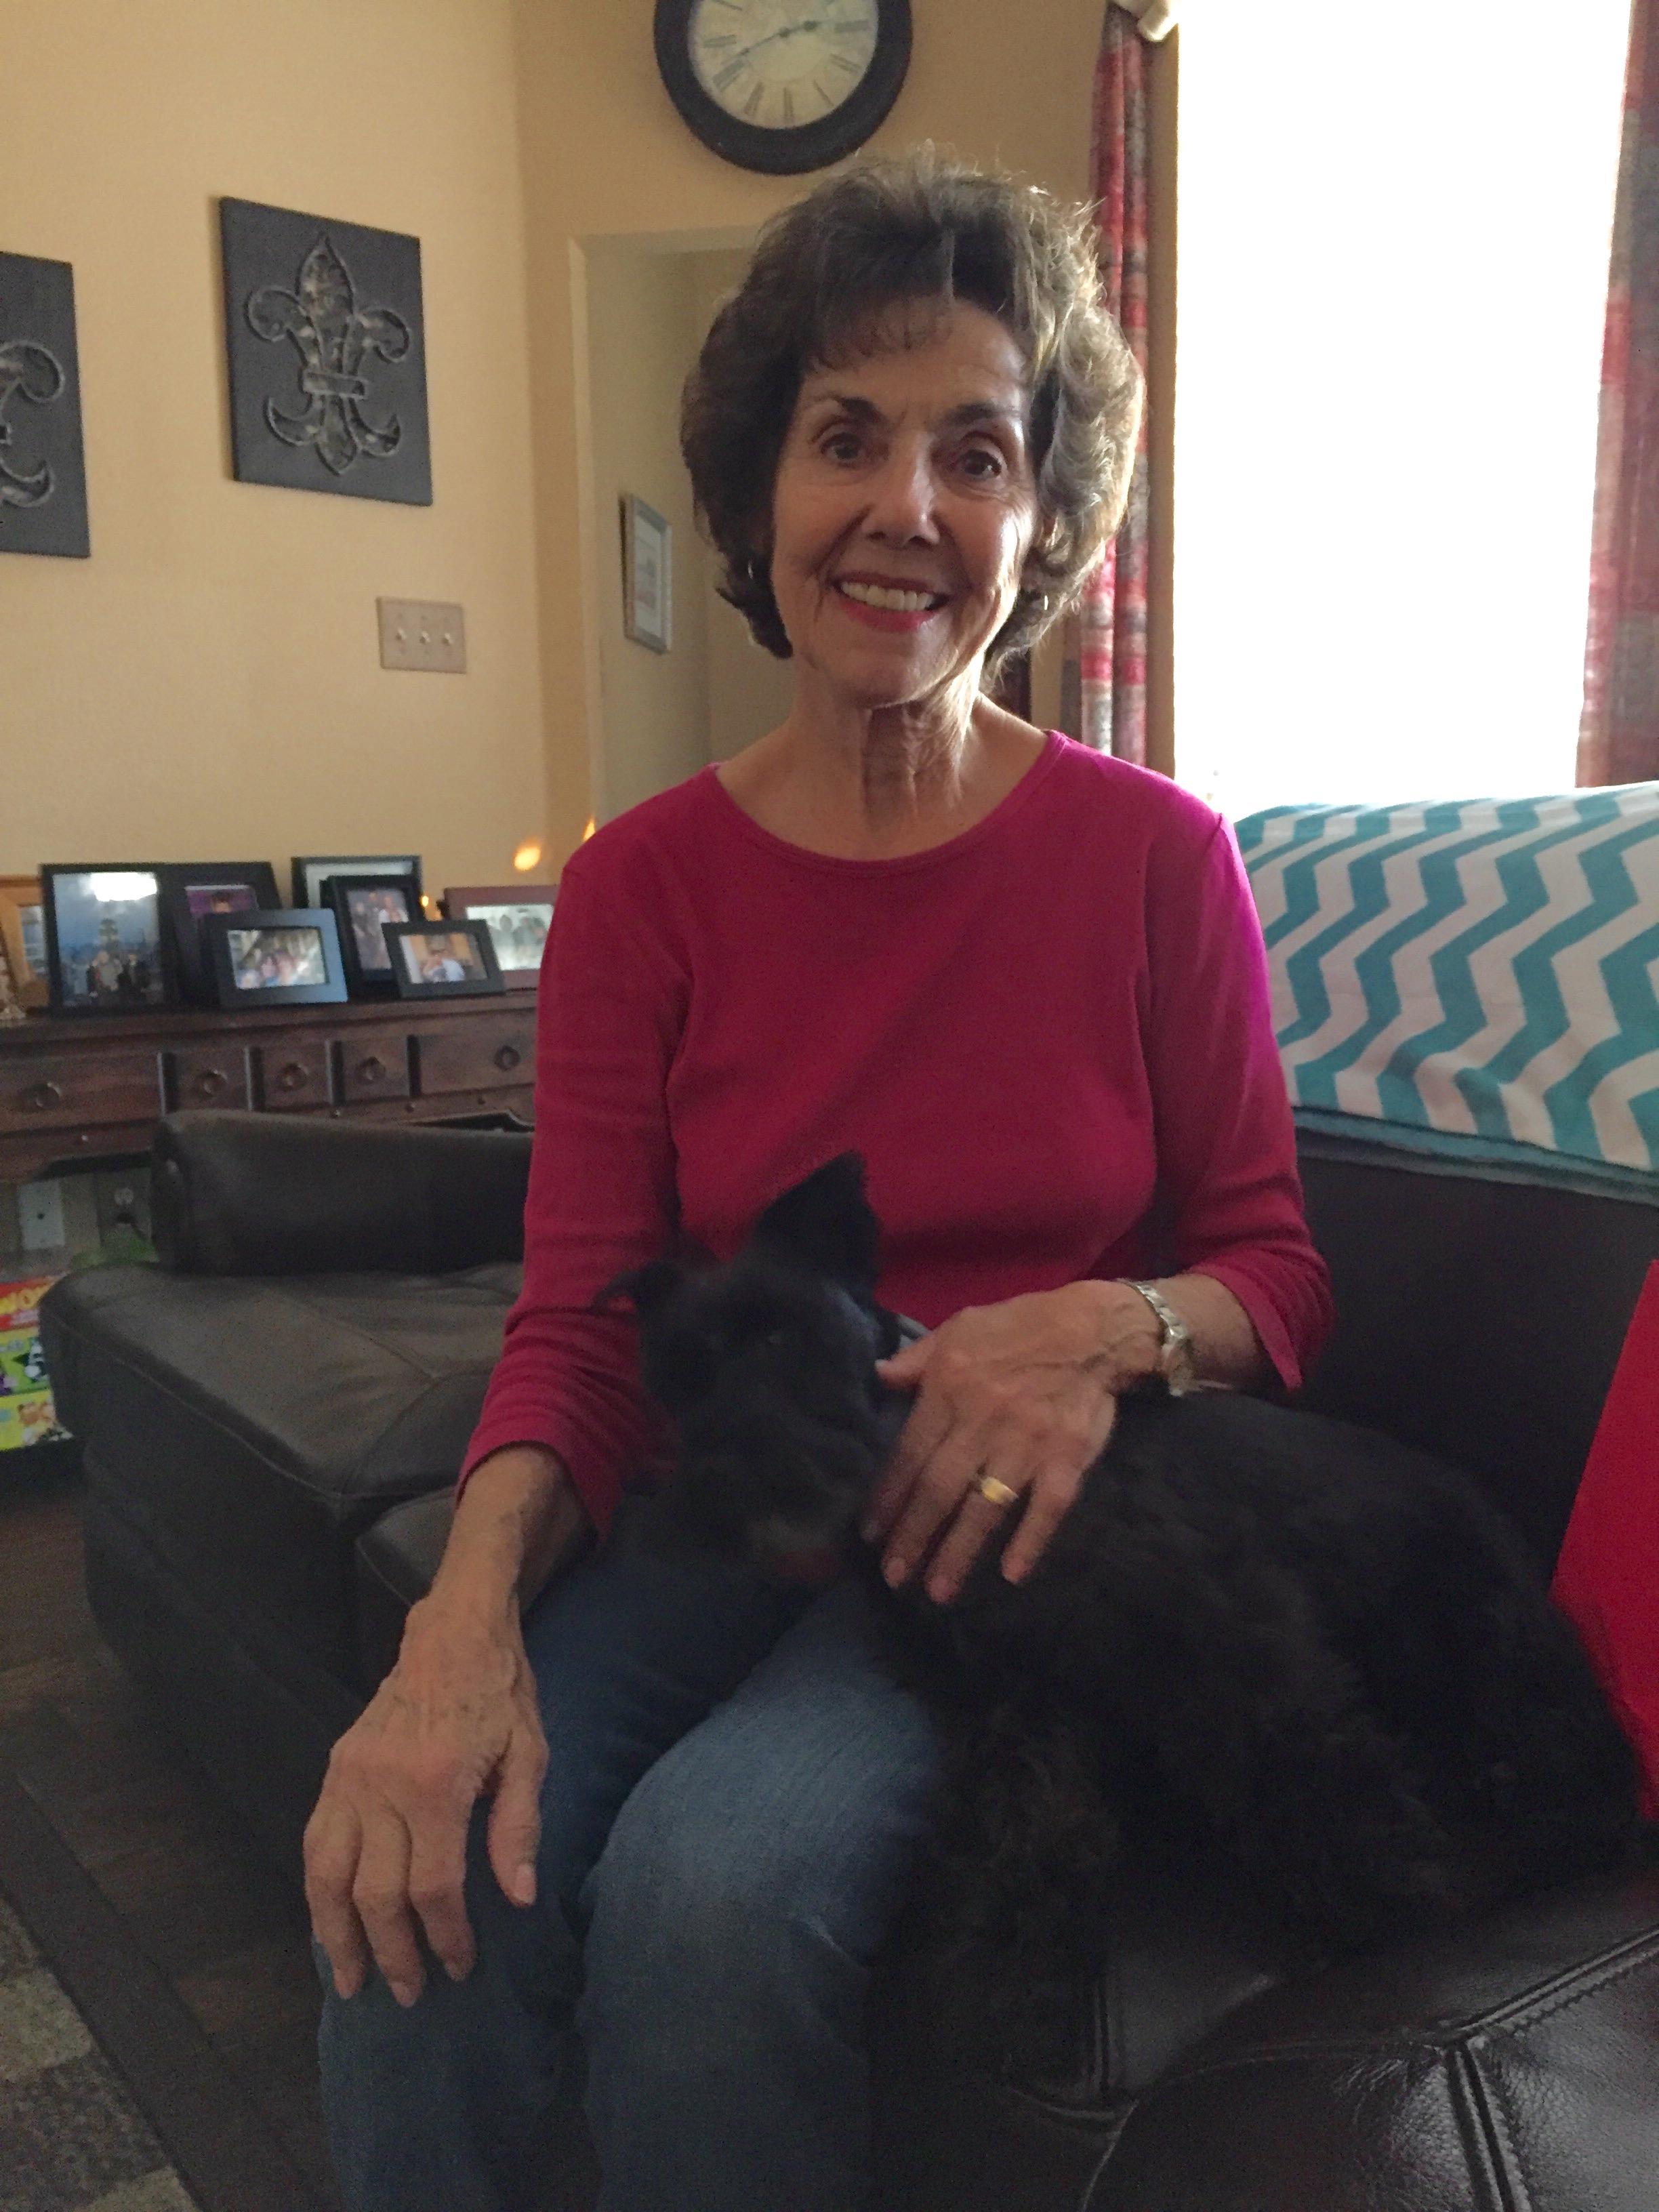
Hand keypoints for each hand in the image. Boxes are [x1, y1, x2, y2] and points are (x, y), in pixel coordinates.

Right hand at [303, 1596, 547, 2008]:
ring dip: (337, 1936)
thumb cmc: (500, 1694)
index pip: (433, 1887)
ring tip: (351, 1979)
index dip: (447, 1936)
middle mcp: (383, 1786)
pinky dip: (318, 1890)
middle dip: (393, 1952)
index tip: (460, 1966)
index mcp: (436, 1786)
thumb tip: (518, 1899)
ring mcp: (350, 1778)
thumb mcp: (529, 1755)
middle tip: (409, 1993)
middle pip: (376, 1894)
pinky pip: (314, 1843)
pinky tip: (328, 1921)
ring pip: (327, 1876)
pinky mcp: (335, 1769)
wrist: (453, 1632)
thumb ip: (518, 1828)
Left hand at [867, 1284, 1147, 1602]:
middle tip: (894, 1577)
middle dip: (914, 1536)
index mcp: (951, 1388)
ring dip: (960, 1552)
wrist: (1093, 1328)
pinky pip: (1047, 1507)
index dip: (889, 1497)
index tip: (871, 1533)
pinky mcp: (1068, 1458)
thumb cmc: (1019, 1326)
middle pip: (940, 1489)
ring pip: (986, 1507)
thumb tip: (878, 1378)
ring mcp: (1028, 1443)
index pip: (910, 1453)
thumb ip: (917, 1358)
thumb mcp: (960, 1327)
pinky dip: (1031, 1541)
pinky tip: (1013, 1573)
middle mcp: (984, 1420)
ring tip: (938, 1590)